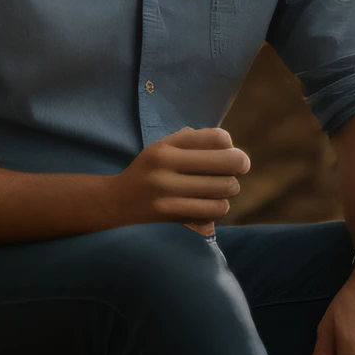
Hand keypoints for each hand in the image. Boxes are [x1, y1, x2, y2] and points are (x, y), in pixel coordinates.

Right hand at [108, 127, 248, 229]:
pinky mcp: (172, 216)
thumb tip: (230, 145)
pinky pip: (215, 210)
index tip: (227, 153)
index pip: (217, 138)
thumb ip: (193, 141)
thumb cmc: (148, 171)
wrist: (115, 202)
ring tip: (218, 188)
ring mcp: (168, 193)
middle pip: (229, 162)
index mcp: (165, 147)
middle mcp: (165, 167)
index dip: (230, 146)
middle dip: (238, 166)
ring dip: (228, 189)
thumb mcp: (162, 148)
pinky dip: (219, 207)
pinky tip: (209, 203)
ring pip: (226, 188)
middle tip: (234, 171)